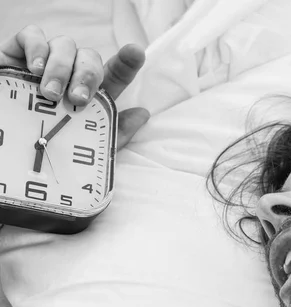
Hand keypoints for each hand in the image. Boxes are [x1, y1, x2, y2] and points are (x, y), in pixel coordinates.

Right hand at [0, 26, 149, 149]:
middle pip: (90, 58)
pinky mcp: (17, 55)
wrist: (11, 154)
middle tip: (77, 99)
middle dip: (87, 75)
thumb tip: (143, 114)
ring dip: (61, 68)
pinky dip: (36, 47)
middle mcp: (71, 75)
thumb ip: (115, 131)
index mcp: (93, 94)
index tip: (136, 53)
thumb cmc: (48, 149)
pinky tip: (35, 68)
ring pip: (65, 45)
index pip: (116, 72)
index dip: (128, 61)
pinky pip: (32, 35)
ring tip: (50, 94)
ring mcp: (46, 63)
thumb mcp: (85, 145)